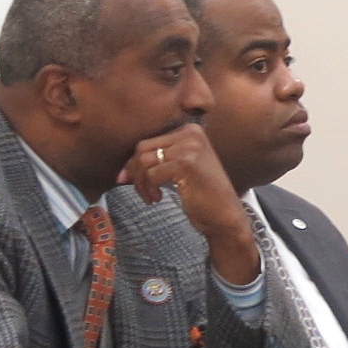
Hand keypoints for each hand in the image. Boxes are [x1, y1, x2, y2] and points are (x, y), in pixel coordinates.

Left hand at [120, 124, 261, 284]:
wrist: (224, 216)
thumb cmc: (201, 195)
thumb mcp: (180, 170)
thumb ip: (158, 161)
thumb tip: (123, 170)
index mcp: (190, 131)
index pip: (149, 141)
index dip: (134, 162)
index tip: (128, 180)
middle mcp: (191, 134)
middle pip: (142, 148)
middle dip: (135, 172)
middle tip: (141, 191)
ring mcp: (189, 147)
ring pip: (144, 161)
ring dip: (141, 183)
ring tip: (151, 197)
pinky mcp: (186, 164)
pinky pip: (151, 174)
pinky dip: (149, 189)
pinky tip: (159, 198)